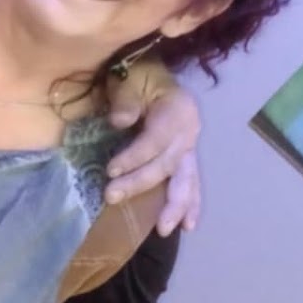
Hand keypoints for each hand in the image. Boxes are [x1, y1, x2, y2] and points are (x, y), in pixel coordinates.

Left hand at [104, 65, 202, 235]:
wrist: (151, 73)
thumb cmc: (138, 75)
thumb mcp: (129, 78)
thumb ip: (125, 99)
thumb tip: (120, 122)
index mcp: (179, 109)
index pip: (156, 140)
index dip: (134, 156)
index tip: (110, 170)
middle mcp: (190, 130)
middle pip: (167, 163)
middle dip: (140, 183)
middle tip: (112, 196)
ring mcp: (190, 146)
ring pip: (186, 179)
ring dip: (175, 205)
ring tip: (164, 229)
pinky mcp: (186, 157)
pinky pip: (192, 183)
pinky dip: (191, 204)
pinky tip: (188, 225)